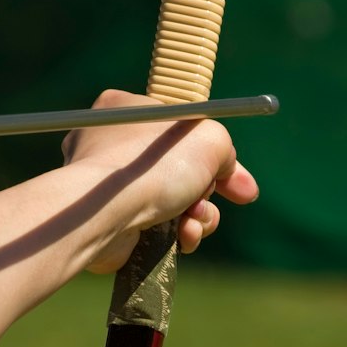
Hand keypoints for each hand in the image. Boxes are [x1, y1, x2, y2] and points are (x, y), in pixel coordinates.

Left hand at [61, 89, 259, 273]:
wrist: (106, 213)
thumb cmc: (153, 165)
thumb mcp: (209, 138)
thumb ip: (224, 149)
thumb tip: (225, 173)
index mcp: (126, 109)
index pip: (179, 129)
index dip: (215, 152)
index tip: (240, 177)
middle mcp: (111, 145)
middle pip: (181, 167)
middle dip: (210, 190)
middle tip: (237, 199)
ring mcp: (109, 187)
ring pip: (175, 201)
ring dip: (199, 215)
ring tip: (196, 220)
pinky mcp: (111, 222)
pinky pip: (158, 227)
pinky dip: (177, 234)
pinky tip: (182, 237)